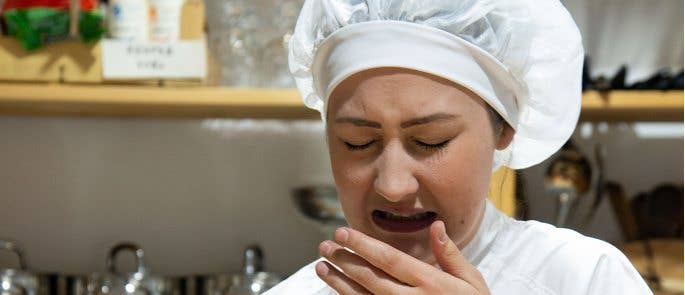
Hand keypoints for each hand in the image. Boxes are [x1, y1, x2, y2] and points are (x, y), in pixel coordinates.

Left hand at [315, 221, 489, 293]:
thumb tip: (437, 225)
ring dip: (339, 282)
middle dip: (344, 260)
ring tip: (321, 266)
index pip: (389, 259)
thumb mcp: (471, 282)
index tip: (342, 232)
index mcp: (430, 283)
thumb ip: (451, 255)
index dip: (363, 245)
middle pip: (369, 277)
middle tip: (324, 245)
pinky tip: (336, 290)